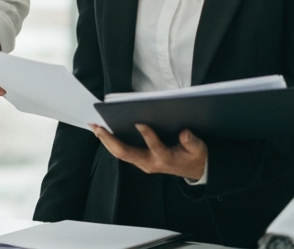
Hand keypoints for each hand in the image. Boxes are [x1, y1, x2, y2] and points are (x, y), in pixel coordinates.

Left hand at [92, 123, 206, 180]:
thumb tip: (184, 133)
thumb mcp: (198, 149)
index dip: (147, 136)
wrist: (194, 171)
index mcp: (165, 158)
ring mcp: (142, 163)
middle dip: (110, 139)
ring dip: (106, 141)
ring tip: (94, 127)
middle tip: (98, 126)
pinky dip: (110, 143)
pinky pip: (121, 153)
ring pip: (120, 153)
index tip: (139, 123)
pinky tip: (102, 133)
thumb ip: (192, 142)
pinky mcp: (139, 161)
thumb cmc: (195, 157)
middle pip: (126, 153)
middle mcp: (150, 162)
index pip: (155, 147)